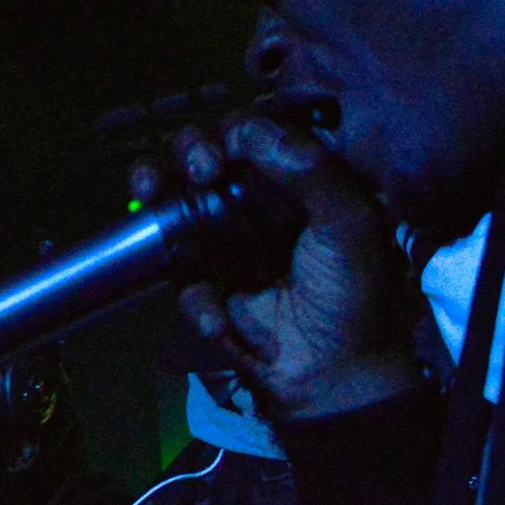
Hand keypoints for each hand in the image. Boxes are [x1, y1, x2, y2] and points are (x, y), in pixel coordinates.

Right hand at [143, 113, 423, 420]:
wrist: (333, 374)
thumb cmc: (353, 294)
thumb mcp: (351, 224)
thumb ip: (310, 170)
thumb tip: (248, 130)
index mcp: (299, 181)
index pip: (256, 133)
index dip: (236, 130)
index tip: (232, 146)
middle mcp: (257, 201)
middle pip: (206, 153)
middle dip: (191, 149)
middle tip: (201, 169)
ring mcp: (223, 240)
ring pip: (175, 196)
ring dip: (156, 186)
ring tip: (150, 192)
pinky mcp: (201, 282)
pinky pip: (177, 270)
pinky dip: (195, 293)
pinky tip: (219, 313)